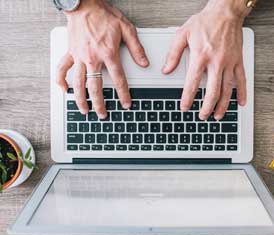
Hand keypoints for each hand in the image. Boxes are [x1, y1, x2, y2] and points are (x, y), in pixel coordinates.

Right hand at [57, 0, 148, 118]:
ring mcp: (79, 57)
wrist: (84, 4)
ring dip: (81, 99)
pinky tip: (63, 90)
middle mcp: (93, 58)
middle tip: (103, 115)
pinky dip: (61, 80)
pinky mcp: (70, 53)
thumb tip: (144, 62)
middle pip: (96, 87)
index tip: (126, 104)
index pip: (118, 80)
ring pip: (78, 83)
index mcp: (108, 54)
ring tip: (84, 111)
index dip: (123, 94)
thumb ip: (136, 48)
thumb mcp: (126, 29)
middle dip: (100, 104)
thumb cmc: (104, 15)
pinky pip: (62, 69)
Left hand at [163, 0, 250, 119]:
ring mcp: (229, 62)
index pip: (192, 84)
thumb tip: (166, 69)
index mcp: (201, 56)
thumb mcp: (183, 34)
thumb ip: (173, 54)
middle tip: (202, 116)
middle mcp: (216, 62)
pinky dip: (241, 93)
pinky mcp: (238, 60)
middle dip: (206, 107)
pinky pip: (241, 79)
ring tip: (217, 115)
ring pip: (227, 89)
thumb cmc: (205, 21)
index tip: (185, 107)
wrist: (226, 12)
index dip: (188, 98)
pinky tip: (240, 103)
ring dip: (222, 105)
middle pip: (212, 91)